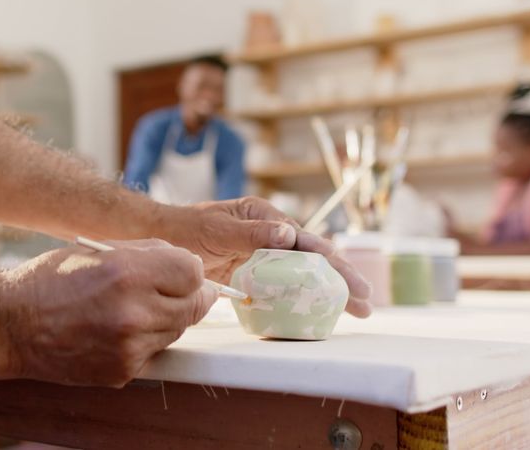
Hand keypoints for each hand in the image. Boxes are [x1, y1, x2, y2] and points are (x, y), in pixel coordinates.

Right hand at [0, 239, 215, 386]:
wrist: (10, 325)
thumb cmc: (50, 280)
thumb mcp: (99, 249)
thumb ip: (149, 254)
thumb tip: (189, 263)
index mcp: (127, 274)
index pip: (193, 272)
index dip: (188, 269)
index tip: (178, 270)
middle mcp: (133, 313)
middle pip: (194, 304)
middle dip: (185, 294)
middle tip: (164, 289)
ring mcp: (129, 348)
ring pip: (177, 330)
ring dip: (165, 317)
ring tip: (129, 308)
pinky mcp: (123, 372)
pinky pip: (154, 352)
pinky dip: (143, 340)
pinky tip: (114, 329)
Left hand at [162, 197, 372, 317]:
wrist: (164, 238)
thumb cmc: (187, 230)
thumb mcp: (217, 230)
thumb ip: (250, 234)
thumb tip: (287, 233)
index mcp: (265, 216)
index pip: (305, 239)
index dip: (329, 259)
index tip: (348, 277)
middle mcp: (271, 233)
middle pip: (313, 256)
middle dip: (341, 278)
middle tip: (365, 301)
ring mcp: (265, 253)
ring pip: (304, 273)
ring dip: (329, 291)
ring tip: (357, 310)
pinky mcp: (257, 272)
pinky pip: (285, 285)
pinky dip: (303, 297)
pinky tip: (321, 312)